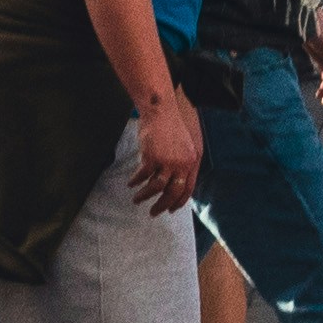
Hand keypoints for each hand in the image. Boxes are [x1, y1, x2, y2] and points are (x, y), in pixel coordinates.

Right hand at [131, 92, 204, 215]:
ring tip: (137, 200)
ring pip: (156, 187)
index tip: (171, 210)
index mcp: (191, 162)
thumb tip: (175, 179)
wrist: (162, 110)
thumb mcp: (185, 144)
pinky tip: (131, 184)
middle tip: (153, 212)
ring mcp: (166, 162)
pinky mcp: (151, 157)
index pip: (188, 189)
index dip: (179, 202)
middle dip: (162, 205)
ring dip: (145, 196)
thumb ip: (183, 162)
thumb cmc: (172, 124)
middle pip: (172, 192)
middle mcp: (181, 165)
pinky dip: (136, 182)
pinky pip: (143, 176)